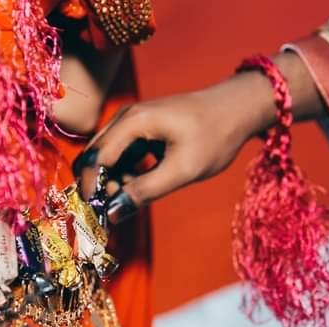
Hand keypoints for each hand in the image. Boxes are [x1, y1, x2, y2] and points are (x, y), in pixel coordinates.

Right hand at [73, 52, 322, 223]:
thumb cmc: (214, 136)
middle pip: (93, 156)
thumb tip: (112, 213)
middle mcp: (125, 118)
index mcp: (133, 122)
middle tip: (117, 208)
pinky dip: (124, 172)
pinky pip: (119, 154)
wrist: (237, 109)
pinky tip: (143, 184)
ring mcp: (131, 122)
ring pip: (105, 157)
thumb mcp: (182, 170)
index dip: (92, 189)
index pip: (96, 159)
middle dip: (99, 185)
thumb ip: (145, 191)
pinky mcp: (139, 129)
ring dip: (112, 180)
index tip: (97, 215)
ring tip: (136, 195)